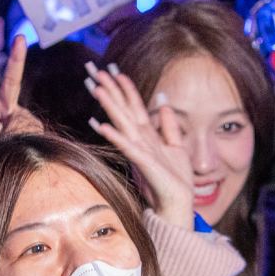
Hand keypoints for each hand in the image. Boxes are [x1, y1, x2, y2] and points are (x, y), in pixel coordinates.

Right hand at [85, 60, 195, 226]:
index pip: (134, 107)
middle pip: (123, 111)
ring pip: (122, 123)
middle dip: (111, 91)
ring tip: (98, 89)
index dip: (126, 89)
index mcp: (148, 136)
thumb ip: (170, 126)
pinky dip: (115, 136)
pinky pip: (127, 147)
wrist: (177, 204)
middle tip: (97, 73)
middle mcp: (140, 141)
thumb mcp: (177, 147)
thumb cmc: (175, 180)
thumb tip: (164, 104)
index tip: (116, 71)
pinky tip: (102, 126)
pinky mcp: (143, 163)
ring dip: (109, 107)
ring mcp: (139, 151)